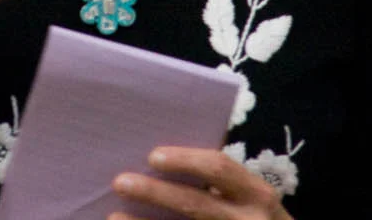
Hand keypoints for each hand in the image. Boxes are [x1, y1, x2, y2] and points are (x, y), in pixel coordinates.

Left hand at [110, 146, 293, 219]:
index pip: (219, 169)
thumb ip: (222, 181)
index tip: (152, 157)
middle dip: (155, 193)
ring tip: (114, 217)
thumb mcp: (252, 198)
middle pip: (195, 204)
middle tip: (120, 182)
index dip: (185, 161)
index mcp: (257, 194)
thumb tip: (161, 158)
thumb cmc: (257, 218)